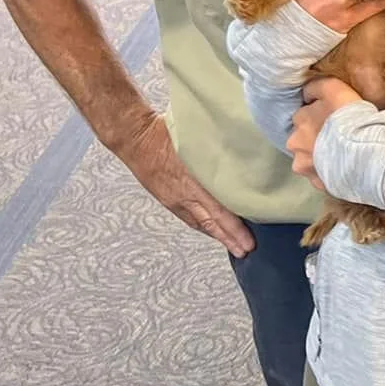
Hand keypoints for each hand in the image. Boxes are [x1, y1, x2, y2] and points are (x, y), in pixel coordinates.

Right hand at [114, 111, 255, 255]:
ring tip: (233, 245)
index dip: (235, 229)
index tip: (249, 242)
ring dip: (217, 235)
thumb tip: (243, 159)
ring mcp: (175, 200)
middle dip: (229, 240)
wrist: (135, 140)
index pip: (219, 212)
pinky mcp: (168, 200)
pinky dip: (203, 226)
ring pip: (200, 223)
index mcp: (193, 182)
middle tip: (245, 251)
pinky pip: (189, 218)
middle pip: (211, 224)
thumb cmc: (166, 134)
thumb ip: (219, 154)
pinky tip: (212, 229)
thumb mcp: (199, 141)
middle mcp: (184, 196)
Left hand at [288, 77, 363, 186]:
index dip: (319, 115)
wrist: (366, 153)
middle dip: (315, 138)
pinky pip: (324, 177)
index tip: (334, 118)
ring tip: (343, 155)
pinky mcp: (319, 185)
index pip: (304, 114)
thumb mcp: (333, 88)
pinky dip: (331, 173)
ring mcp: (306, 168)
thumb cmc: (350, 117)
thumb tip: (307, 94)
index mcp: (299, 121)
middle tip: (338, 137)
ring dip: (321, 157)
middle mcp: (296, 145)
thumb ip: (315, 87)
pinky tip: (346, 168)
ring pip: (311, 160)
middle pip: (303, 139)